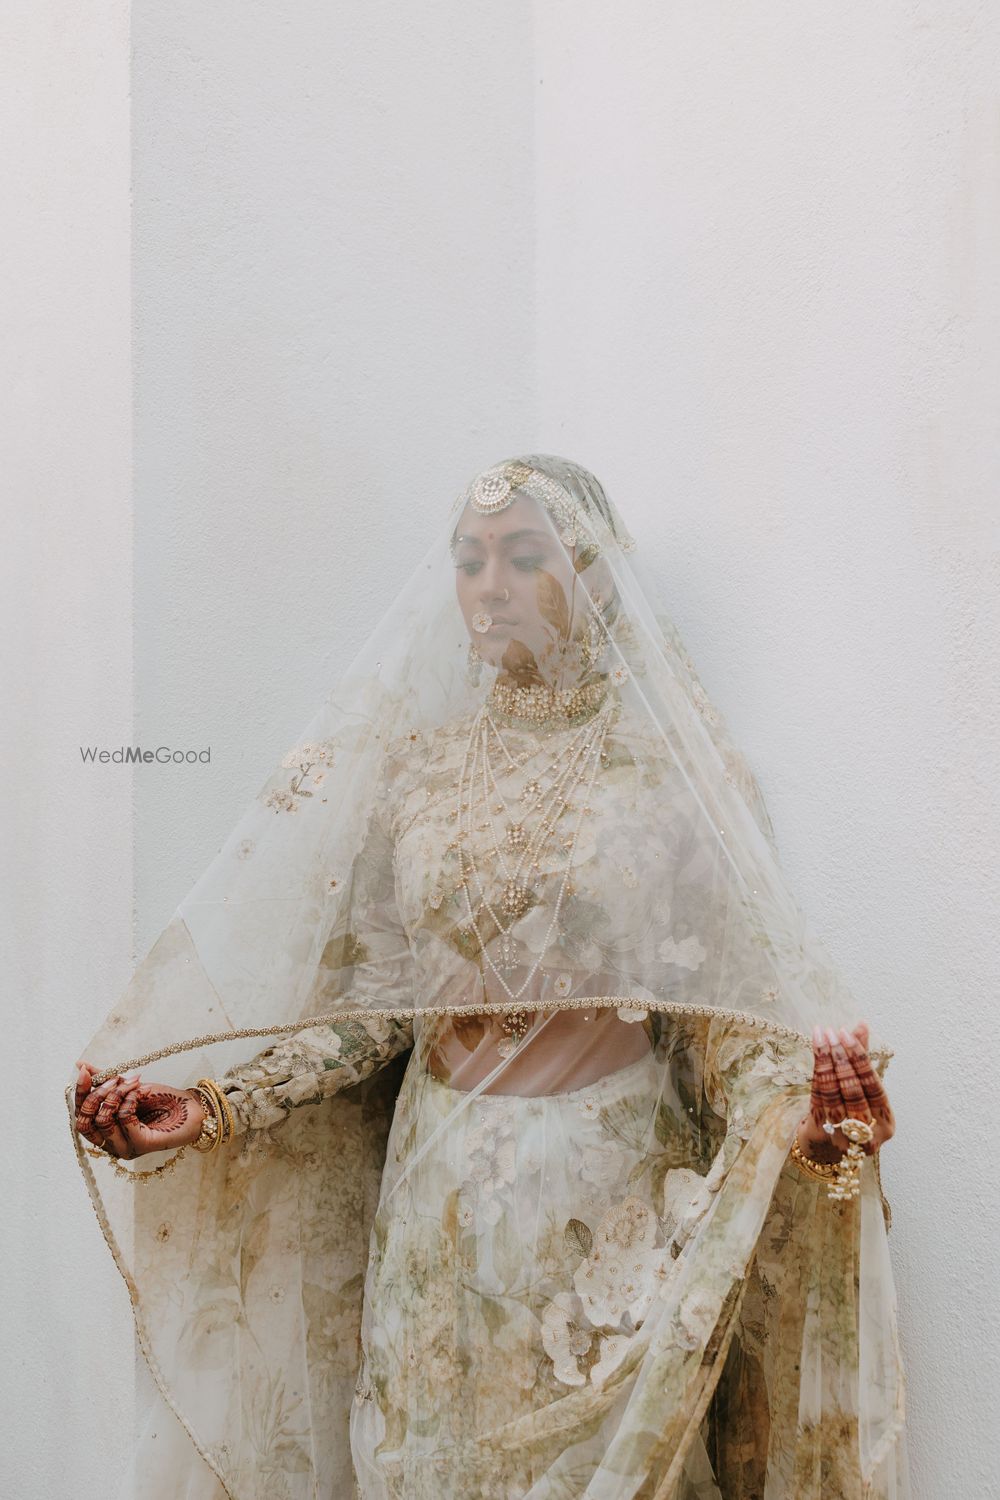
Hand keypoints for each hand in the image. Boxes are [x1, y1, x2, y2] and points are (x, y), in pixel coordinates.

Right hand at [74, 1059, 206, 1158]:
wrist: (192, 1109)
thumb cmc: (162, 1101)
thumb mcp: (127, 1088)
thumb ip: (104, 1080)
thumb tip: (81, 1065)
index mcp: (105, 1134)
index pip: (80, 1118)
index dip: (79, 1094)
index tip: (83, 1072)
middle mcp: (111, 1145)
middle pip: (85, 1122)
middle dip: (97, 1095)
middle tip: (116, 1079)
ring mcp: (125, 1148)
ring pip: (103, 1119)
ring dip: (117, 1094)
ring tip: (135, 1084)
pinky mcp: (140, 1145)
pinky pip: (123, 1117)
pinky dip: (131, 1099)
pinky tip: (143, 1092)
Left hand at [796, 1022, 895, 1165]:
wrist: (827, 1148)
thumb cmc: (851, 1112)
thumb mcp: (863, 1090)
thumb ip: (863, 1059)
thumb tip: (862, 1024)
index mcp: (886, 1123)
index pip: (874, 1086)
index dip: (860, 1058)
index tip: (847, 1033)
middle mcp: (868, 1134)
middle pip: (853, 1091)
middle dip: (842, 1058)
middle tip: (832, 1033)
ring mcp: (844, 1137)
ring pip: (833, 1094)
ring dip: (826, 1062)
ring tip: (821, 1037)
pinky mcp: (822, 1135)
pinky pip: (817, 1099)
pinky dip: (816, 1074)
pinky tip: (815, 1055)